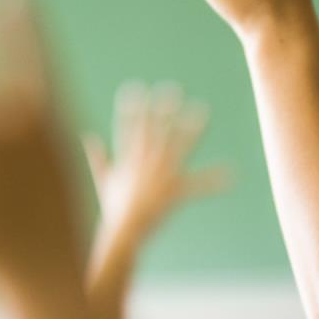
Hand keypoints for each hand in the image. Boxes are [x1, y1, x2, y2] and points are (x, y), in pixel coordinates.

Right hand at [85, 81, 226, 242]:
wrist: (122, 230)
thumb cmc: (112, 207)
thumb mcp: (104, 179)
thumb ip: (97, 157)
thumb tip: (87, 137)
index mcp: (129, 159)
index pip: (130, 128)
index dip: (132, 108)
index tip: (135, 89)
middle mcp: (146, 163)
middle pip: (156, 131)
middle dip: (164, 110)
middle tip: (172, 90)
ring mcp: (161, 176)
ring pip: (179, 147)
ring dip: (192, 128)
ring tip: (203, 111)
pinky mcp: (174, 192)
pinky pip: (197, 185)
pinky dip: (214, 180)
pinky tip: (231, 174)